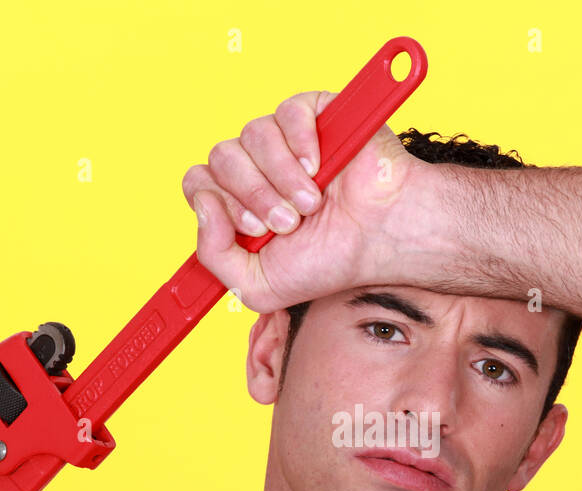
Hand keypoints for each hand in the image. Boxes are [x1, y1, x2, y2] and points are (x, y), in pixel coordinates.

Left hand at [182, 90, 429, 314]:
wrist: (381, 239)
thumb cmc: (328, 261)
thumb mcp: (257, 286)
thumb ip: (212, 257)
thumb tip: (203, 205)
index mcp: (239, 200)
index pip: (200, 184)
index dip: (221, 206)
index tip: (258, 231)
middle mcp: (256, 166)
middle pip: (221, 158)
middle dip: (255, 196)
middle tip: (290, 223)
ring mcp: (284, 139)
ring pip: (251, 135)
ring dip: (281, 177)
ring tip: (312, 203)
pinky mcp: (313, 114)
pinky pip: (286, 114)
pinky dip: (300, 144)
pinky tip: (319, 169)